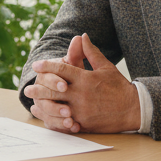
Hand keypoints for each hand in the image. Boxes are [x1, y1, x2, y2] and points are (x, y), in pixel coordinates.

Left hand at [24, 33, 140, 133]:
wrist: (133, 109)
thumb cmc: (118, 86)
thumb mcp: (105, 66)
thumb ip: (90, 52)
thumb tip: (81, 36)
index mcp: (85, 79)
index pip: (61, 69)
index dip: (47, 66)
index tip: (37, 65)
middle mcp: (81, 95)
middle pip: (54, 90)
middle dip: (39, 89)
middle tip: (27, 89)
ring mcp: (82, 111)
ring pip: (57, 108)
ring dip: (43, 106)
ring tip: (32, 105)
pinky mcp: (84, 124)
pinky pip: (65, 123)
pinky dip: (54, 122)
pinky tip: (46, 119)